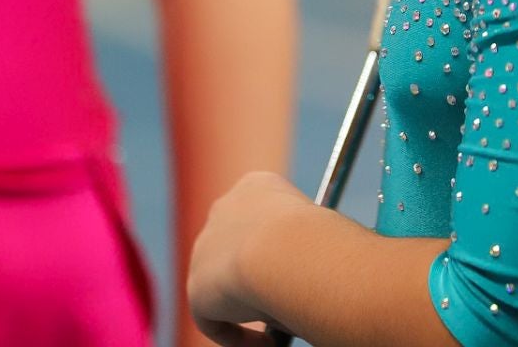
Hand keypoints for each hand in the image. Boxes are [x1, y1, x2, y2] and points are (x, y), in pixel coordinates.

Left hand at [188, 170, 312, 344]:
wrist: (288, 249)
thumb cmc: (321, 236)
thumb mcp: (318, 225)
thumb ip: (307, 243)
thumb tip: (320, 272)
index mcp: (256, 186)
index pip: (261, 216)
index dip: (277, 245)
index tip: (296, 268)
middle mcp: (224, 208)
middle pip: (237, 246)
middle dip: (257, 273)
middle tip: (285, 298)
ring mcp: (204, 247)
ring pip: (224, 281)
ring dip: (247, 303)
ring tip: (281, 321)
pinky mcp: (196, 287)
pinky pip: (213, 317)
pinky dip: (238, 334)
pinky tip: (267, 343)